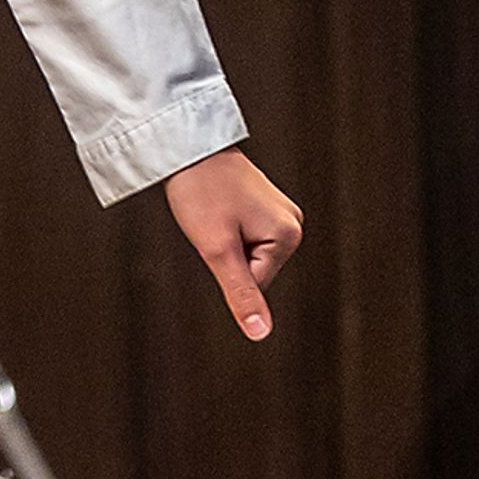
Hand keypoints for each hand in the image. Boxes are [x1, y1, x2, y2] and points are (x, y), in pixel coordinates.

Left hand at [164, 146, 302, 340]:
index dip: (225, 265)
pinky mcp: (264, 203)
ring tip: (213, 209)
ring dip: (225, 238)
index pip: (257, 281)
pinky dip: (226, 225)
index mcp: (289, 235)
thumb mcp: (216, 249)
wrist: (185, 145)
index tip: (213, 230)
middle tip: (211, 219)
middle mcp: (293, 222)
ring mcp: (280, 210)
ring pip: (247, 250)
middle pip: (255, 266)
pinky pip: (244, 231)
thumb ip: (241, 294)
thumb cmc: (199, 191)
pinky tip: (217, 204)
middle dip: (227, 252)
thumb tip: (261, 334)